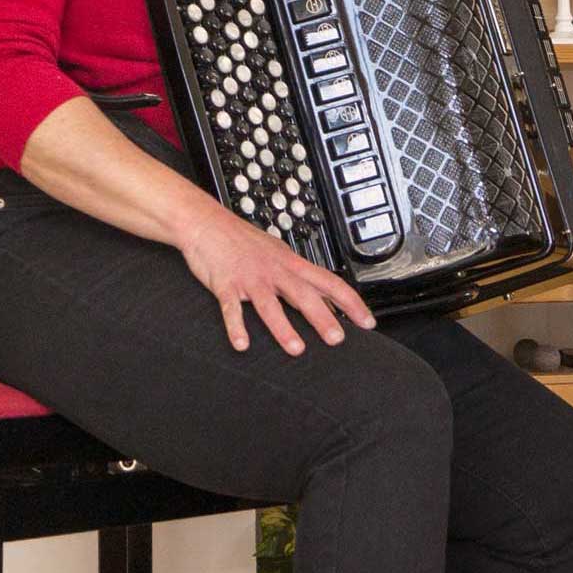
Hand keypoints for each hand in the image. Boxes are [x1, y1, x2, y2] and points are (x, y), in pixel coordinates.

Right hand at [178, 205, 375, 354]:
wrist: (206, 223)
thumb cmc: (242, 241)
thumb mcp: (277, 254)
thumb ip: (298, 277)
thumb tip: (324, 298)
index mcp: (291, 264)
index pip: (329, 282)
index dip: (350, 302)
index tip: (366, 322)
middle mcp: (274, 270)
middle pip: (304, 294)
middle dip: (322, 317)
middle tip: (337, 339)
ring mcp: (250, 278)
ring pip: (270, 304)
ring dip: (283, 327)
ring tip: (296, 349)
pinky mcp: (225, 284)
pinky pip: (231, 308)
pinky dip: (236, 326)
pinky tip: (242, 344)